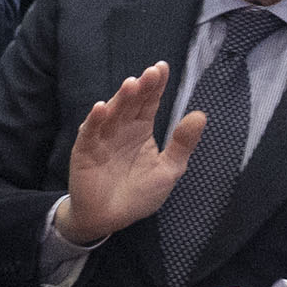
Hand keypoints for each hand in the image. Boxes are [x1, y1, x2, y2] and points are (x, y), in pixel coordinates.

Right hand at [57, 62, 201, 243]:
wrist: (110, 218)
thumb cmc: (139, 194)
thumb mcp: (168, 169)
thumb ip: (182, 144)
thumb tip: (200, 115)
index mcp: (141, 130)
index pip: (149, 102)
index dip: (156, 86)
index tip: (162, 67)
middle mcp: (121, 129)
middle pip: (131, 103)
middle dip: (141, 87)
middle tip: (151, 72)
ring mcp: (102, 138)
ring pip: (112, 113)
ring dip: (120, 98)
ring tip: (131, 84)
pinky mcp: (85, 151)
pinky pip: (90, 133)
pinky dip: (95, 121)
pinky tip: (101, 109)